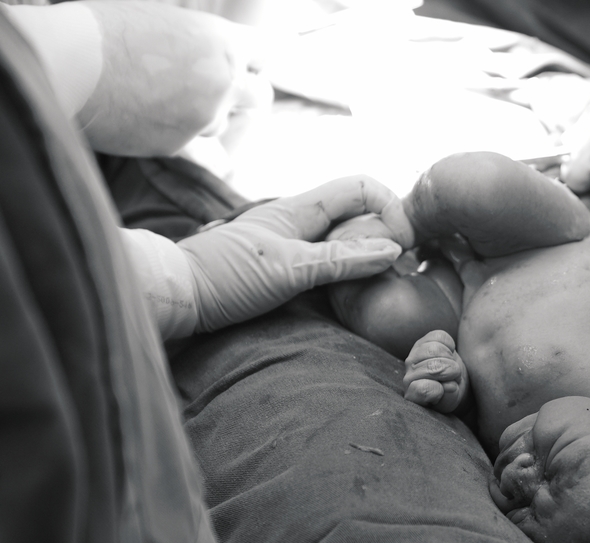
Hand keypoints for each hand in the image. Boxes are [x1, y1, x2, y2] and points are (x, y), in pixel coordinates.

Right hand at [80, 0, 272, 154]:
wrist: (70, 61)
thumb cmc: (106, 27)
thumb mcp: (162, 17)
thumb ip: (197, 37)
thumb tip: (205, 44)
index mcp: (222, 41)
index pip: (265, 53)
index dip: (253, 58)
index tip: (244, 62)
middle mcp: (223, 81)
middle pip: (260, 95)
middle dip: (245, 92)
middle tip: (224, 89)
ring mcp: (204, 116)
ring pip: (223, 123)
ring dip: (207, 115)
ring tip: (171, 100)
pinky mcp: (180, 144)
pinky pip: (200, 150)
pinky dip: (190, 141)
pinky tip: (174, 130)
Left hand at [179, 175, 408, 332]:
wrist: (173, 297)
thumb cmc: (224, 278)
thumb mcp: (289, 269)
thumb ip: (343, 260)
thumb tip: (394, 249)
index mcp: (300, 208)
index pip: (361, 187)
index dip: (390, 207)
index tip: (404, 245)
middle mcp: (297, 221)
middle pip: (357, 214)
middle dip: (384, 234)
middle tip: (398, 270)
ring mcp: (289, 244)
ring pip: (343, 239)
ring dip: (367, 256)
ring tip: (381, 282)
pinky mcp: (281, 269)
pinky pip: (327, 262)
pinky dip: (347, 272)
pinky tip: (352, 292)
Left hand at [404, 330, 469, 413]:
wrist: (453, 381)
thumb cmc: (450, 394)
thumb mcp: (452, 400)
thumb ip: (449, 396)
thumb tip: (448, 385)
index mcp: (413, 394)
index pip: (422, 389)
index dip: (439, 389)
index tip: (445, 391)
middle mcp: (409, 375)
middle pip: (431, 367)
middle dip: (450, 372)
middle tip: (453, 378)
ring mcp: (414, 356)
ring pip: (434, 350)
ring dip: (450, 358)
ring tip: (451, 366)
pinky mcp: (423, 341)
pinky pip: (439, 337)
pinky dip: (450, 345)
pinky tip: (448, 354)